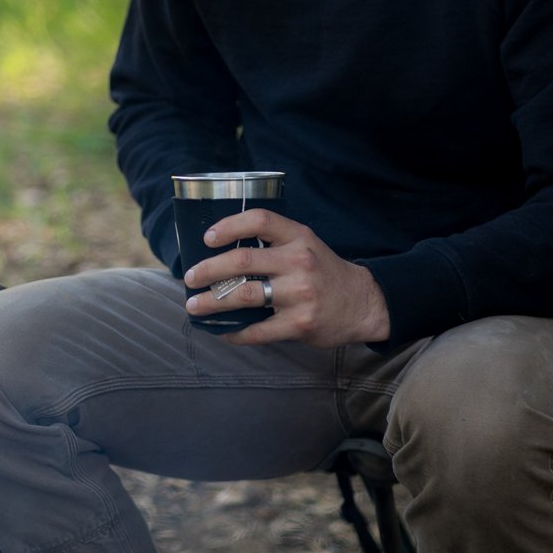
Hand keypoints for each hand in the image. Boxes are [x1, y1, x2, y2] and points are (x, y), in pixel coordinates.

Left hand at [184, 209, 389, 347]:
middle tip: (189, 277)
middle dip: (208, 269)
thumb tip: (220, 251)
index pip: (260, 220)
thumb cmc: (323, 272)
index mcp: (298, 237)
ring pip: (245, 295)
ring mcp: (300, 293)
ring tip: (194, 305)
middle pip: (243, 259)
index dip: (229, 226)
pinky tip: (223, 331)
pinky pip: (258, 330)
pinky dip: (235, 332)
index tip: (207, 239)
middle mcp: (299, 262)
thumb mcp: (305, 245)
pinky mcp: (300, 323)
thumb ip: (272, 244)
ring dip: (212, 301)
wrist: (363, 303)